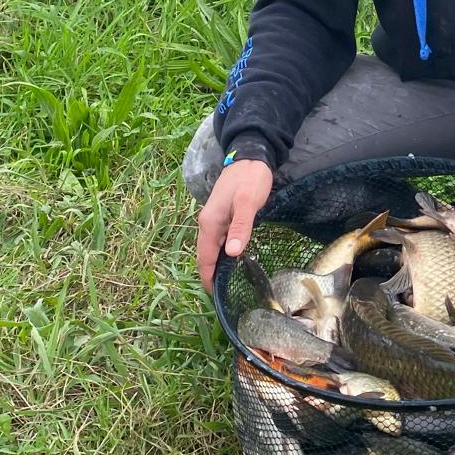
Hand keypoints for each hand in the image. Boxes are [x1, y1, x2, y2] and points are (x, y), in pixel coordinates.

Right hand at [196, 158, 272, 292]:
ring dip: (217, 266)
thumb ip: (241, 227)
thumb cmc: (250, 179)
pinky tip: (234, 260)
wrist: (250, 157)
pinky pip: (219, 240)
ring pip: (213, 248)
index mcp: (210, 223)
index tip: (215, 297)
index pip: (204, 258)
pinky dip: (223, 253)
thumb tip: (232, 254)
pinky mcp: (223, 216)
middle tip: (226, 295)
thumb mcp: (248, 203)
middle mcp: (208, 223)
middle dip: (211, 275)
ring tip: (229, 284)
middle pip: (206, 255)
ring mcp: (214, 219)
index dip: (208, 278)